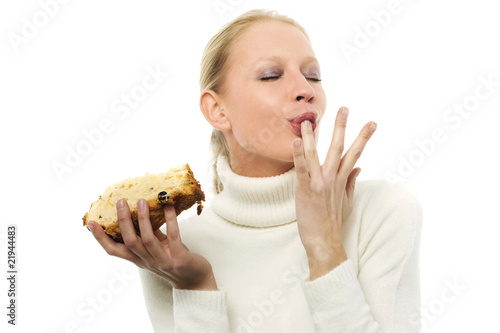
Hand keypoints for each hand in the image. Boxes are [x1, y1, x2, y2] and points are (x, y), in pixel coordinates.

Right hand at [87, 199, 217, 290]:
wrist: (195, 280)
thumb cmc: (175, 259)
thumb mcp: (158, 248)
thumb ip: (149, 234)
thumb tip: (141, 210)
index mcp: (138, 259)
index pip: (113, 251)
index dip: (101, 238)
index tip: (91, 223)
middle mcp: (147, 262)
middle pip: (129, 242)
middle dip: (124, 221)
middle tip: (120, 202)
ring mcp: (162, 261)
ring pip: (148, 239)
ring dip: (144, 219)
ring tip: (142, 201)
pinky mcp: (178, 259)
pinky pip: (173, 236)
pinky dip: (170, 220)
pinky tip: (169, 206)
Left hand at [291, 106, 375, 278]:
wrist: (325, 243)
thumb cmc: (333, 223)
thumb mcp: (347, 202)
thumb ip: (351, 182)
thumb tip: (358, 167)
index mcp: (342, 180)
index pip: (355, 154)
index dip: (363, 137)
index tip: (372, 122)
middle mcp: (333, 179)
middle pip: (339, 148)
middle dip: (342, 127)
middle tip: (344, 108)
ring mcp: (320, 183)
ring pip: (317, 154)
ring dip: (313, 135)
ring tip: (309, 120)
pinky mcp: (307, 190)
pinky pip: (302, 168)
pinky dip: (299, 154)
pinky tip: (296, 140)